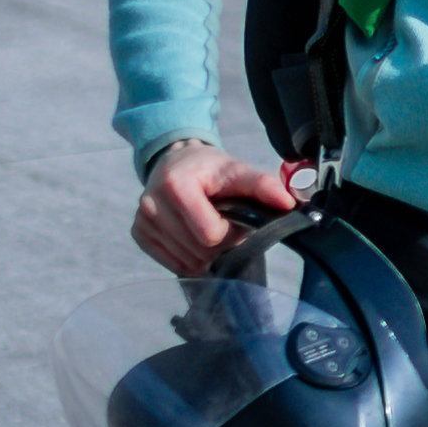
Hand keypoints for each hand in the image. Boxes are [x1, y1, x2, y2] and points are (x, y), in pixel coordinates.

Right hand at [133, 138, 296, 276]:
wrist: (176, 162)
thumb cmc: (211, 170)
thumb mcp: (238, 170)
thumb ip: (262, 185)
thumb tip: (289, 203)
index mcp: (176, 186)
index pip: (210, 235)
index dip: (231, 232)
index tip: (235, 218)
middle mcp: (151, 205)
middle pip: (198, 251)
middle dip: (220, 244)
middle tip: (224, 224)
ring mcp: (142, 222)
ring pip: (185, 262)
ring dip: (206, 253)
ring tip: (210, 228)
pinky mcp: (138, 234)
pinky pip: (172, 264)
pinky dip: (190, 257)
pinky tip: (195, 238)